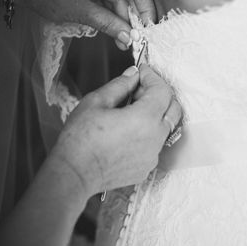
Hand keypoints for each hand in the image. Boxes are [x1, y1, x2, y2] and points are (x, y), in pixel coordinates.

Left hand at [17, 0, 155, 49]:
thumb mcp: (81, 12)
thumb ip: (110, 24)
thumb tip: (130, 38)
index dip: (147, 10)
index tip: (150, 29)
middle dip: (132, 16)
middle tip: (133, 38)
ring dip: (120, 14)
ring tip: (121, 38)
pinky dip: (109, 6)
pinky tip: (111, 24)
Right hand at [49, 65, 181, 197]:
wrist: (74, 173)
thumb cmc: (80, 139)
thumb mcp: (96, 102)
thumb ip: (120, 85)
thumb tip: (133, 74)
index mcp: (145, 119)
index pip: (163, 90)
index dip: (153, 77)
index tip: (142, 72)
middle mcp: (156, 138)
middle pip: (173, 108)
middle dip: (159, 94)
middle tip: (137, 90)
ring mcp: (154, 155)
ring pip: (165, 127)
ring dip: (154, 115)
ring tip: (129, 111)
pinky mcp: (148, 167)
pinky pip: (155, 145)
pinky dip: (148, 134)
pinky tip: (127, 132)